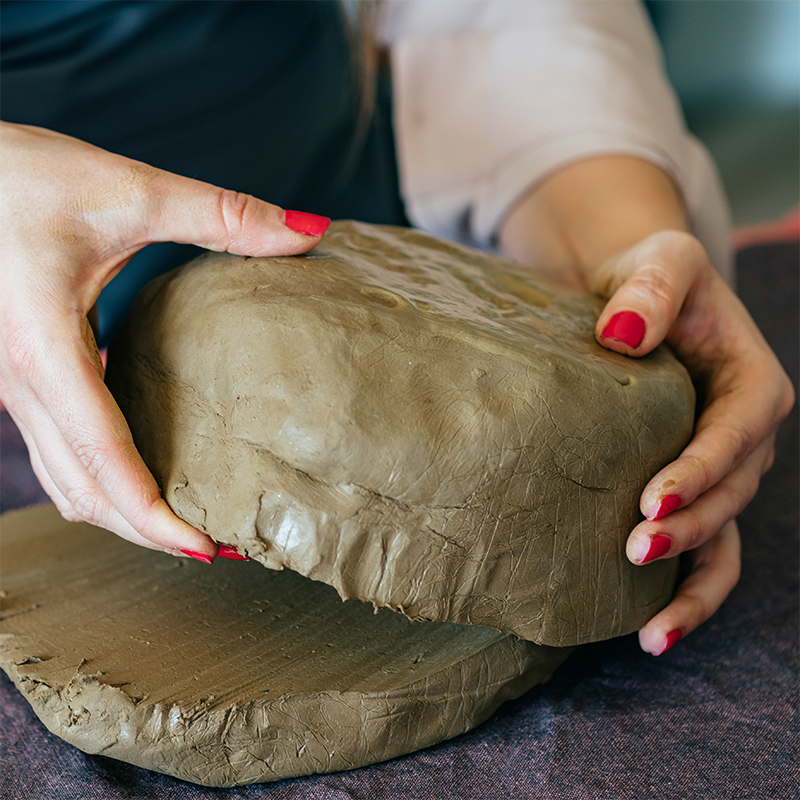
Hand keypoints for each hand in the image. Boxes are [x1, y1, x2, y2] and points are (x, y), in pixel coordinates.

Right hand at [0, 122, 329, 559]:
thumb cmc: (19, 175)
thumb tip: (308, 233)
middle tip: (218, 544)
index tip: (207, 548)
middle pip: (82, 489)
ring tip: (189, 518)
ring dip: (123, 510)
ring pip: (63, 479)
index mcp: (43, 348)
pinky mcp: (18, 376)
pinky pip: (58, 449)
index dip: (154, 515)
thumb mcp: (128, 191)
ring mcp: (10, 385)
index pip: (102, 457)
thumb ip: (222, 214)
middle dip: (146, 529)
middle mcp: (18, 381)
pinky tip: (150, 464)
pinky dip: (102, 476)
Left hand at [592, 230, 794, 654]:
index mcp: (752, 382)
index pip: (736, 433)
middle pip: (729, 493)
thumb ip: (650, 291)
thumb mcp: (659, 263)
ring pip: (724, 538)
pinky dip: (687, 590)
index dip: (701, 469)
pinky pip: (704, 549)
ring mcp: (721, 470)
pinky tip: (651, 629)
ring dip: (692, 580)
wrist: (634, 301)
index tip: (653, 498)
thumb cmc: (650, 279)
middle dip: (688, 527)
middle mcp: (746, 435)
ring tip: (651, 630)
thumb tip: (625, 337)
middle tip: (635, 548)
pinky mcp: (690, 489)